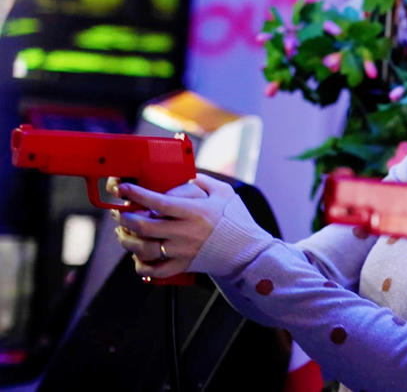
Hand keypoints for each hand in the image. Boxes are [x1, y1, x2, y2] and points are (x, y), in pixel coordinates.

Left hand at [109, 173, 234, 277]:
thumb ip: (202, 181)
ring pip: (144, 249)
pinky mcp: (183, 266)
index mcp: (194, 212)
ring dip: (127, 240)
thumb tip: (182, 176)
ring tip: (123, 232)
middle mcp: (185, 232)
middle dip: (125, 217)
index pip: (158, 202)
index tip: (122, 188)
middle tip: (119, 211)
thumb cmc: (236, 220)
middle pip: (144, 226)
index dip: (136, 194)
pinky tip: (136, 257)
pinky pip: (155, 270)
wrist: (248, 252)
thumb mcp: (224, 192)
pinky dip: (141, 266)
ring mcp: (182, 251)